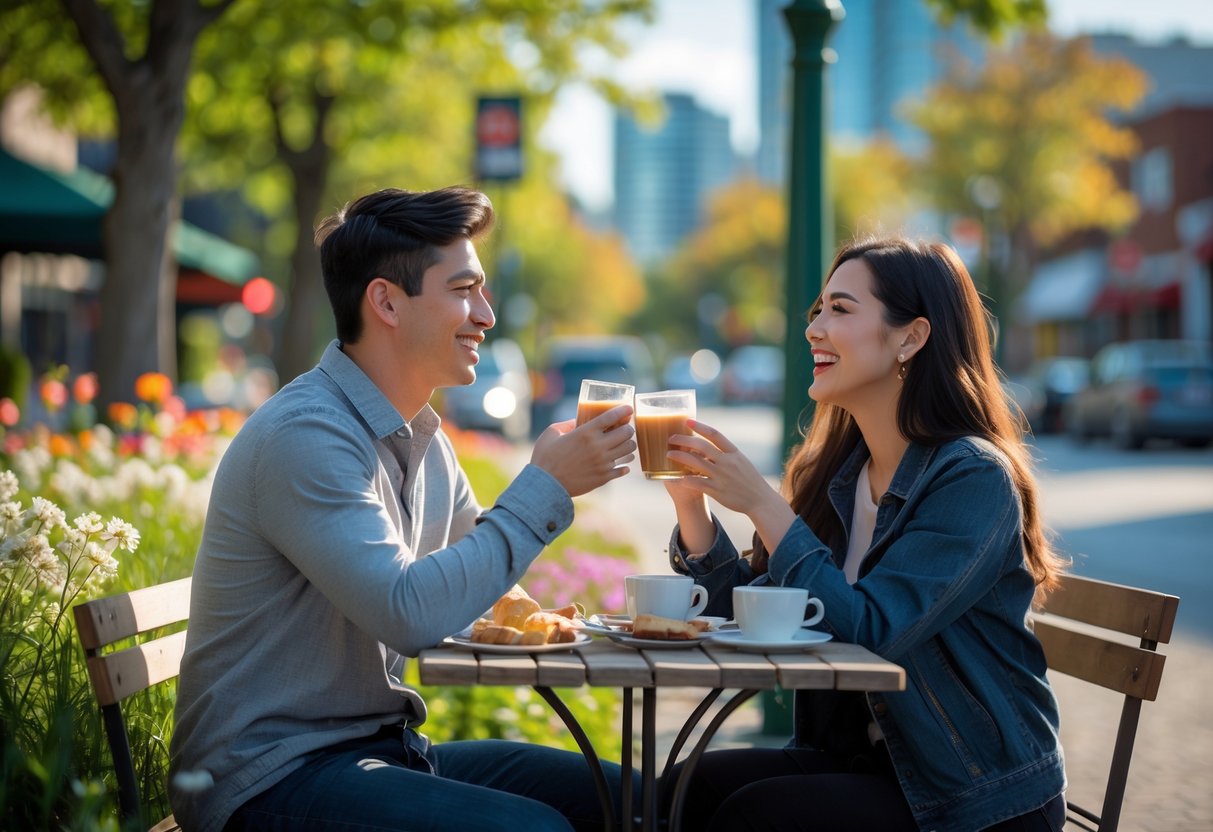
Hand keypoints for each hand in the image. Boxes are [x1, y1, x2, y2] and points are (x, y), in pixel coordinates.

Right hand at [530, 405, 635, 496]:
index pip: (611, 417)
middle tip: (625, 429)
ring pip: (629, 450)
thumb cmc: (545, 457)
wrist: (545, 485)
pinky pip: (623, 469)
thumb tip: (577, 421)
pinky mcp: (604, 477)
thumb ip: (566, 424)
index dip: (623, 410)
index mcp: (585, 433)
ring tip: (624, 446)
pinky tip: (621, 464)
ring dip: (629, 445)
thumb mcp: (552, 433)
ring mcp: (603, 463)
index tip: (629, 409)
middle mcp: (597, 446)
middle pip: (626, 433)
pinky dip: (625, 465)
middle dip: (628, 429)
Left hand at [667, 420, 795, 551]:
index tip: (688, 421)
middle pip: (701, 446)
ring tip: (669, 454)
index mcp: (734, 453)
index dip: (700, 427)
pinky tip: (676, 477)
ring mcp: (722, 476)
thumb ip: (727, 454)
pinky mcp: (717, 491)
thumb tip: (712, 445)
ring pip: (695, 463)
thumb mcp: (742, 462)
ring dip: (680, 457)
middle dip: (684, 440)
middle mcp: (727, 462)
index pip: (715, 435)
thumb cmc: (750, 480)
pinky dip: (685, 479)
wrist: (761, 501)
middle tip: (671, 439)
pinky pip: (697, 483)